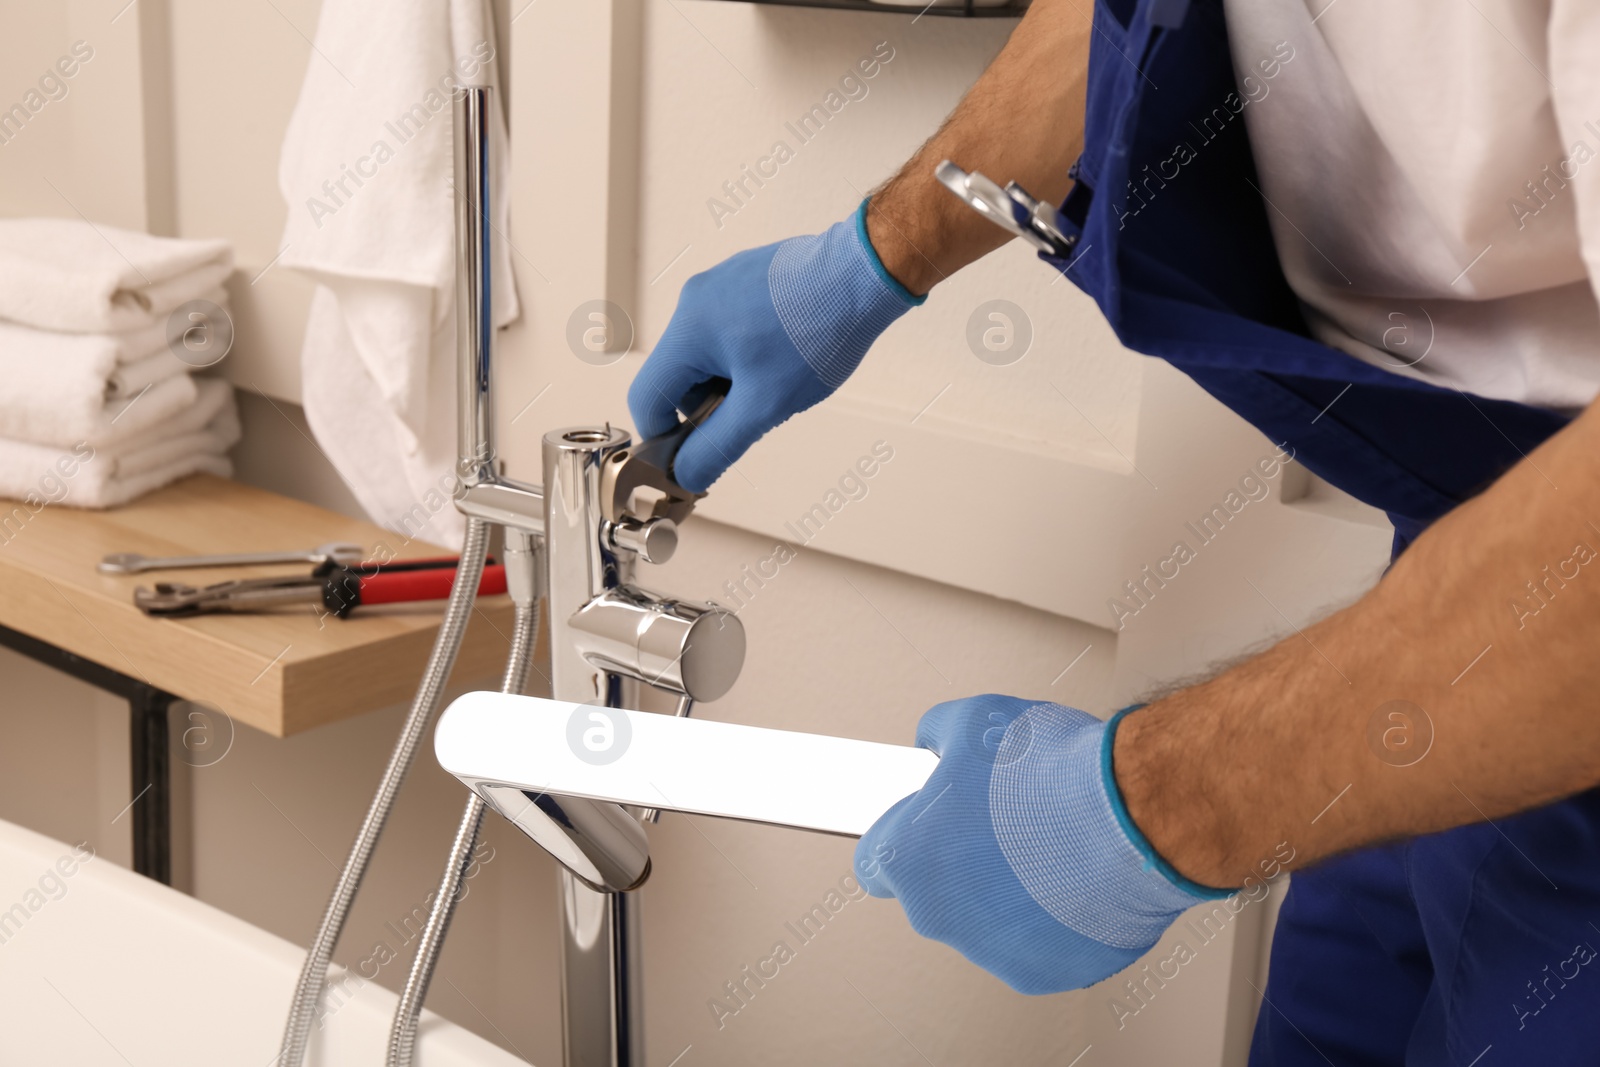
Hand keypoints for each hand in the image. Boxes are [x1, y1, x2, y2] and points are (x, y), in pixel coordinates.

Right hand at [627, 202, 920, 492]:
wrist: (864, 274)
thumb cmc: (816, 336)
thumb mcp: (764, 405)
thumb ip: (717, 446)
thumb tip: (684, 476)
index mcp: (688, 330)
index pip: (647, 399)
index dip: (666, 437)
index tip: (698, 455)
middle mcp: (694, 300)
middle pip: (677, 376)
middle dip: (707, 406)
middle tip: (755, 413)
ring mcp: (720, 283)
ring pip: (705, 354)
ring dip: (730, 380)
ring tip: (777, 381)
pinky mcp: (746, 276)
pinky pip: (729, 328)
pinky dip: (747, 353)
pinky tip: (786, 354)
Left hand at [854, 696, 1226, 994]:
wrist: (1132, 818)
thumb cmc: (1053, 774)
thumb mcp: (975, 719)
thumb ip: (938, 734)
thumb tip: (932, 739)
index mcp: (910, 859)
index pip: (874, 863)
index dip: (903, 839)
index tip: (924, 827)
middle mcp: (941, 916)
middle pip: (936, 894)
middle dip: (962, 864)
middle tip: (1004, 825)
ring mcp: (993, 952)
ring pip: (988, 923)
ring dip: (1009, 893)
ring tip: (1051, 845)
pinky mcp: (1046, 973)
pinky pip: (1039, 945)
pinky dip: (1054, 919)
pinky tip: (1078, 879)